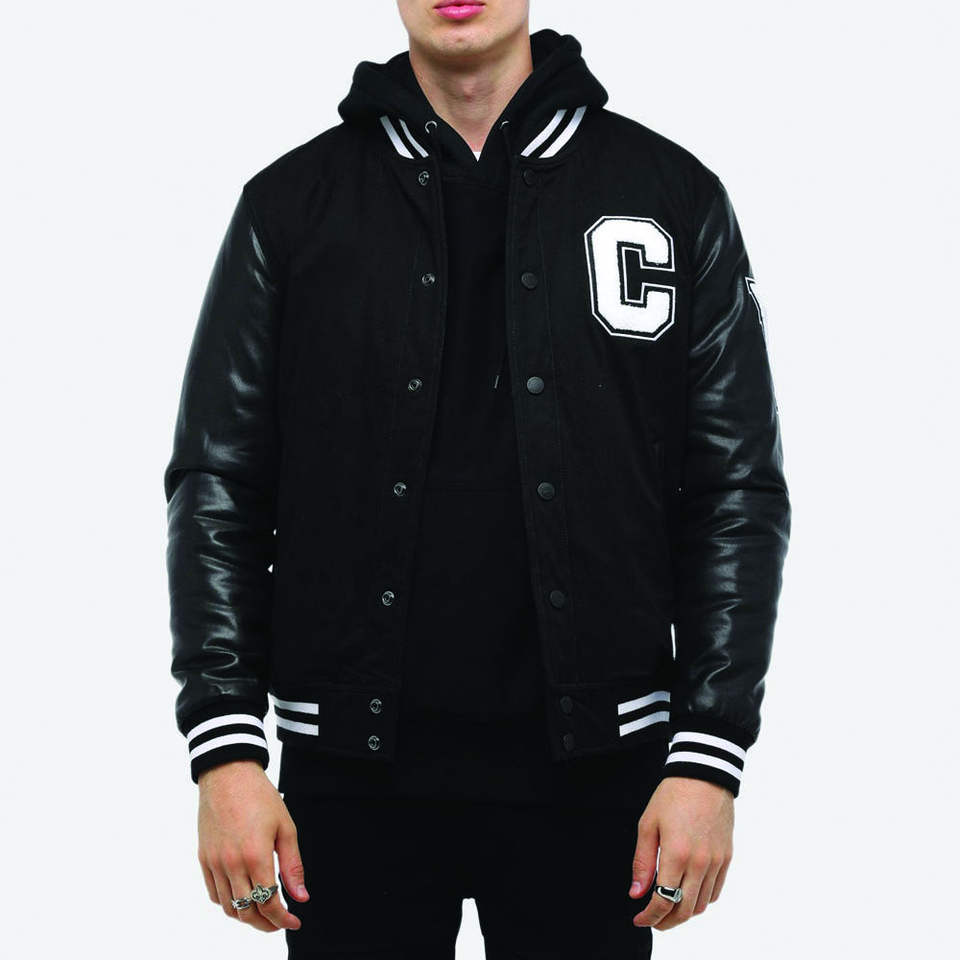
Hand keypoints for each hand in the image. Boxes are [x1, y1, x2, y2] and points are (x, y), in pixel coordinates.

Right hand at [197, 759, 308, 931]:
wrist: (228, 775)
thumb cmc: (260, 797)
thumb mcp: (286, 827)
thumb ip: (292, 866)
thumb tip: (301, 897)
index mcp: (255, 856)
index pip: (269, 903)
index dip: (283, 919)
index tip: (294, 921)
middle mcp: (232, 864)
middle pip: (247, 912)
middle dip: (266, 924)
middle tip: (281, 921)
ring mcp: (215, 863)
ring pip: (229, 907)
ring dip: (247, 916)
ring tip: (263, 910)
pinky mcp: (204, 858)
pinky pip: (214, 893)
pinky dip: (229, 903)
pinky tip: (242, 896)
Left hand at [629, 776, 733, 929]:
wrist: (704, 776)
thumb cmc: (672, 796)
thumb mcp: (648, 825)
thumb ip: (642, 862)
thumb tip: (636, 893)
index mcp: (677, 854)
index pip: (663, 900)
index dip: (650, 916)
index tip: (639, 919)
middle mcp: (700, 863)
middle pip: (684, 910)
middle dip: (666, 922)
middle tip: (652, 921)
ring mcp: (716, 861)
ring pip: (701, 904)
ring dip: (684, 913)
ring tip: (668, 909)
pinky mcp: (726, 857)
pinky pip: (715, 891)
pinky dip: (701, 900)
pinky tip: (688, 895)